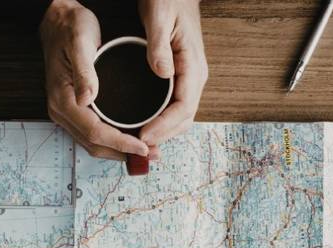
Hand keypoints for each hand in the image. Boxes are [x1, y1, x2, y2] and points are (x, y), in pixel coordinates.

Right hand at [40, 0, 150, 160]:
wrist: (57, 21)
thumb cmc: (70, 28)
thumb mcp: (80, 42)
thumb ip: (84, 71)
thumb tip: (87, 98)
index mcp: (62, 99)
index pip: (95, 132)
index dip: (121, 143)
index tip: (144, 147)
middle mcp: (61, 111)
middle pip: (94, 144)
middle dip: (124, 153)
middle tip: (153, 154)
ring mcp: (66, 113)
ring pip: (93, 143)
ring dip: (119, 151)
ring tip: (147, 151)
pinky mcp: (73, 110)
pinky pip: (92, 134)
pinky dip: (112, 141)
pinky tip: (130, 138)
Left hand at [137, 0, 208, 148]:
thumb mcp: (159, 16)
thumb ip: (159, 46)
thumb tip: (163, 74)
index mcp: (193, 65)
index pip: (184, 107)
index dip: (164, 126)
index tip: (143, 136)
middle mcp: (195, 75)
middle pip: (185, 119)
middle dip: (163, 136)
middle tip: (137, 147)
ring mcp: (190, 77)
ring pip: (181, 115)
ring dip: (163, 132)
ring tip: (139, 142)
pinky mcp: (181, 76)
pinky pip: (175, 106)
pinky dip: (162, 121)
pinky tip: (146, 125)